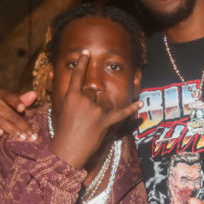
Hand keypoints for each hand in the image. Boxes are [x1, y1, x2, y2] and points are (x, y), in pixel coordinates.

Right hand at [0, 89, 36, 139]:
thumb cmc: (1, 106)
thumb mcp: (10, 101)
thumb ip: (22, 100)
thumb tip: (33, 94)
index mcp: (1, 92)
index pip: (11, 97)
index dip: (17, 102)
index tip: (23, 109)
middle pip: (8, 113)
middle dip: (21, 125)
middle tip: (31, 135)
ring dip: (11, 130)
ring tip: (22, 137)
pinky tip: (0, 133)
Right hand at [50, 52, 142, 168]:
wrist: (67, 151)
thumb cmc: (62, 134)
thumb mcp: (62, 112)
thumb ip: (73, 101)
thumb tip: (81, 96)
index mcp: (71, 96)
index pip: (78, 76)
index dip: (82, 63)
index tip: (86, 52)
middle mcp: (85, 100)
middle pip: (92, 91)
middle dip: (89, 101)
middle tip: (82, 117)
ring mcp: (96, 111)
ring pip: (102, 103)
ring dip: (99, 111)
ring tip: (89, 126)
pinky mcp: (106, 121)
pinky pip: (121, 113)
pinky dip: (131, 109)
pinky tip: (140, 103)